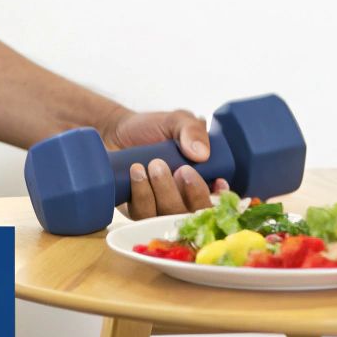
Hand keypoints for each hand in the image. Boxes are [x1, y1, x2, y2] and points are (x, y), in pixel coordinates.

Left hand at [99, 108, 229, 218]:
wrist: (116, 131)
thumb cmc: (151, 128)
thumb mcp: (176, 121)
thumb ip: (193, 131)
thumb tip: (202, 154)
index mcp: (202, 179)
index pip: (219, 200)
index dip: (221, 197)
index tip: (217, 182)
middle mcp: (184, 198)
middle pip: (195, 213)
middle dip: (190, 194)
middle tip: (180, 169)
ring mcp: (160, 208)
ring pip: (168, 215)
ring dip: (164, 191)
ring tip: (154, 164)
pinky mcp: (138, 210)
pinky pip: (143, 214)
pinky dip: (142, 193)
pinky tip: (137, 172)